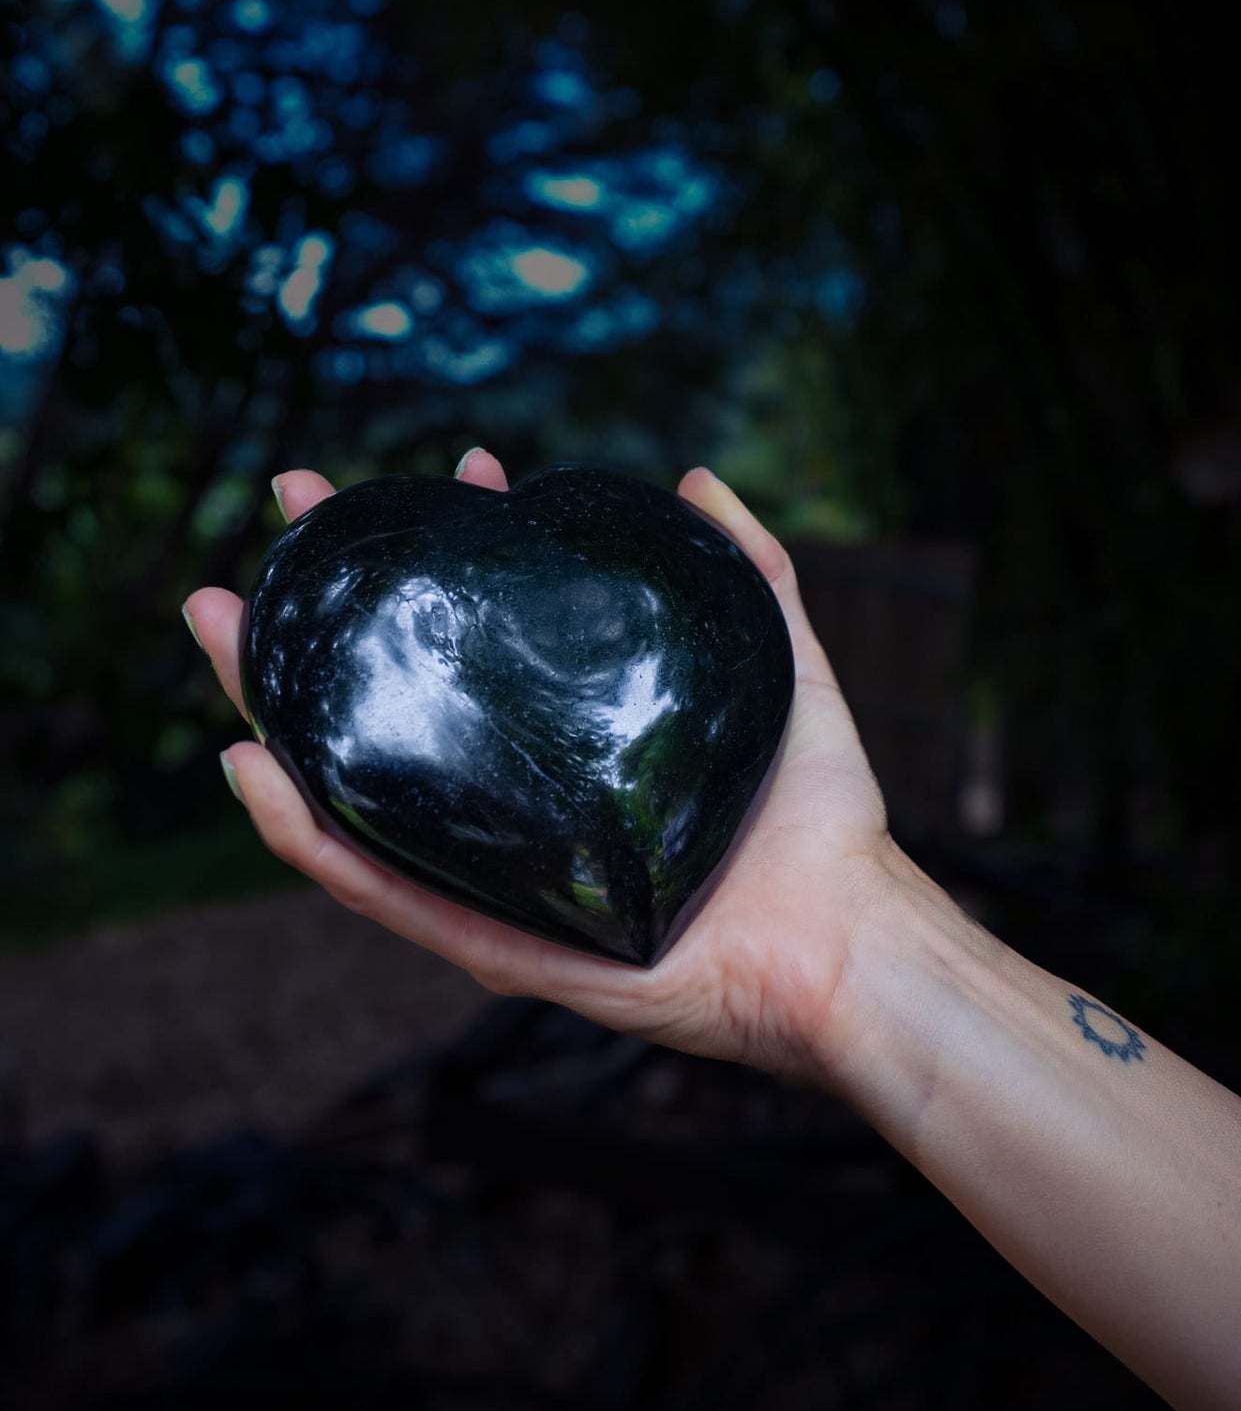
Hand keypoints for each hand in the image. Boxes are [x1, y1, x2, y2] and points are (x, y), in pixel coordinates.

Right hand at [183, 452, 895, 1086]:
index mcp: (561, 746)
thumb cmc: (816, 818)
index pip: (480, 636)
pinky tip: (255, 768)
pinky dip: (307, 837)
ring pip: (355, 789)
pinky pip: (384, 890)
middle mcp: (512, 805)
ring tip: (218, 624)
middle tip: (287, 512)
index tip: (451, 466)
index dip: (455, 549)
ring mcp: (496, 873)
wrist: (851, 940)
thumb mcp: (782, 668)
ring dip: (274, 704)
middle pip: (390, 700)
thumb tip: (697, 477)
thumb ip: (751, 574)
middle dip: (325, 603)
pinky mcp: (497, 943)